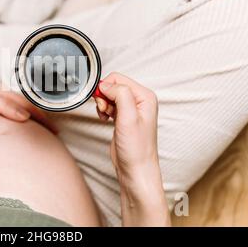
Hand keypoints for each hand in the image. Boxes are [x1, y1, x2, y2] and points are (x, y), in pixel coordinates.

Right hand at [0, 80, 57, 133]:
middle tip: (57, 130)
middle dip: (44, 115)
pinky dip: (13, 110)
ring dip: (34, 112)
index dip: (41, 115)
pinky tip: (23, 118)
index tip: (53, 129)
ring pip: (18, 101)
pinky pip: (0, 103)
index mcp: (0, 95)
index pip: (25, 104)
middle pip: (27, 102)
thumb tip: (7, 131)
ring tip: (48, 125)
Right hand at [94, 72, 169, 225]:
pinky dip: (103, 109)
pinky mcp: (123, 117)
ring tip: (106, 116)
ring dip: (103, 104)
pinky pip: (109, 104)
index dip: (106, 88)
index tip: (102, 102)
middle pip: (113, 85)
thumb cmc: (136, 149)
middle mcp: (139, 101)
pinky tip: (106, 119)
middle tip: (104, 110)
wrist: (135, 169)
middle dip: (103, 96)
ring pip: (109, 95)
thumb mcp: (128, 118)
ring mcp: (131, 109)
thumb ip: (120, 95)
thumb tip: (107, 84)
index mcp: (145, 96)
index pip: (118, 78)